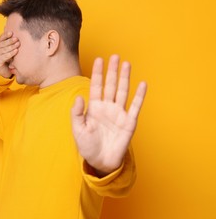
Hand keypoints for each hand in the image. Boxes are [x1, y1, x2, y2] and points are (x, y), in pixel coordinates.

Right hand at [0, 31, 19, 77]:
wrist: (5, 69)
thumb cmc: (8, 56)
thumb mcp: (8, 47)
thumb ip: (8, 39)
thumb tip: (7, 26)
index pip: (1, 38)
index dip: (6, 35)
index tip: (11, 32)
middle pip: (3, 43)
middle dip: (10, 41)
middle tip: (17, 39)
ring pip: (4, 50)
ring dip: (12, 47)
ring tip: (18, 44)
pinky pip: (5, 56)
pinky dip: (11, 53)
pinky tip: (16, 51)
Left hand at [71, 55, 146, 176]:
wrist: (100, 162)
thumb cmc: (87, 146)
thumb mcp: (77, 129)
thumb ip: (76, 113)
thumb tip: (79, 97)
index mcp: (94, 107)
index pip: (96, 86)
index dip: (97, 73)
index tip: (98, 59)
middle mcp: (107, 107)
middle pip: (111, 85)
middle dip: (112, 71)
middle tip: (114, 56)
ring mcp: (119, 113)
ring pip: (123, 91)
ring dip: (125, 78)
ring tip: (126, 64)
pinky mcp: (129, 122)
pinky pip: (135, 106)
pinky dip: (139, 95)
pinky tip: (142, 84)